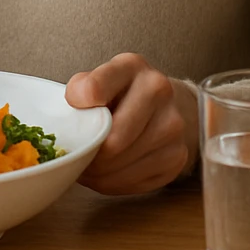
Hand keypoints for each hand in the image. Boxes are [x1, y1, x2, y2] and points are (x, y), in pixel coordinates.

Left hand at [65, 52, 197, 194]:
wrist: (164, 104)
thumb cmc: (119, 93)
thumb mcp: (97, 79)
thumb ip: (80, 92)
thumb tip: (71, 123)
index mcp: (131, 66)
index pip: (93, 89)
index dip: (76, 106)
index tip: (72, 111)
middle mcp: (158, 91)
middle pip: (112, 140)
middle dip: (89, 155)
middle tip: (76, 156)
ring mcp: (173, 126)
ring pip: (122, 165)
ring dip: (99, 173)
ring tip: (90, 164)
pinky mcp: (178, 156)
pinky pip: (135, 182)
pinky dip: (114, 183)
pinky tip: (108, 172)